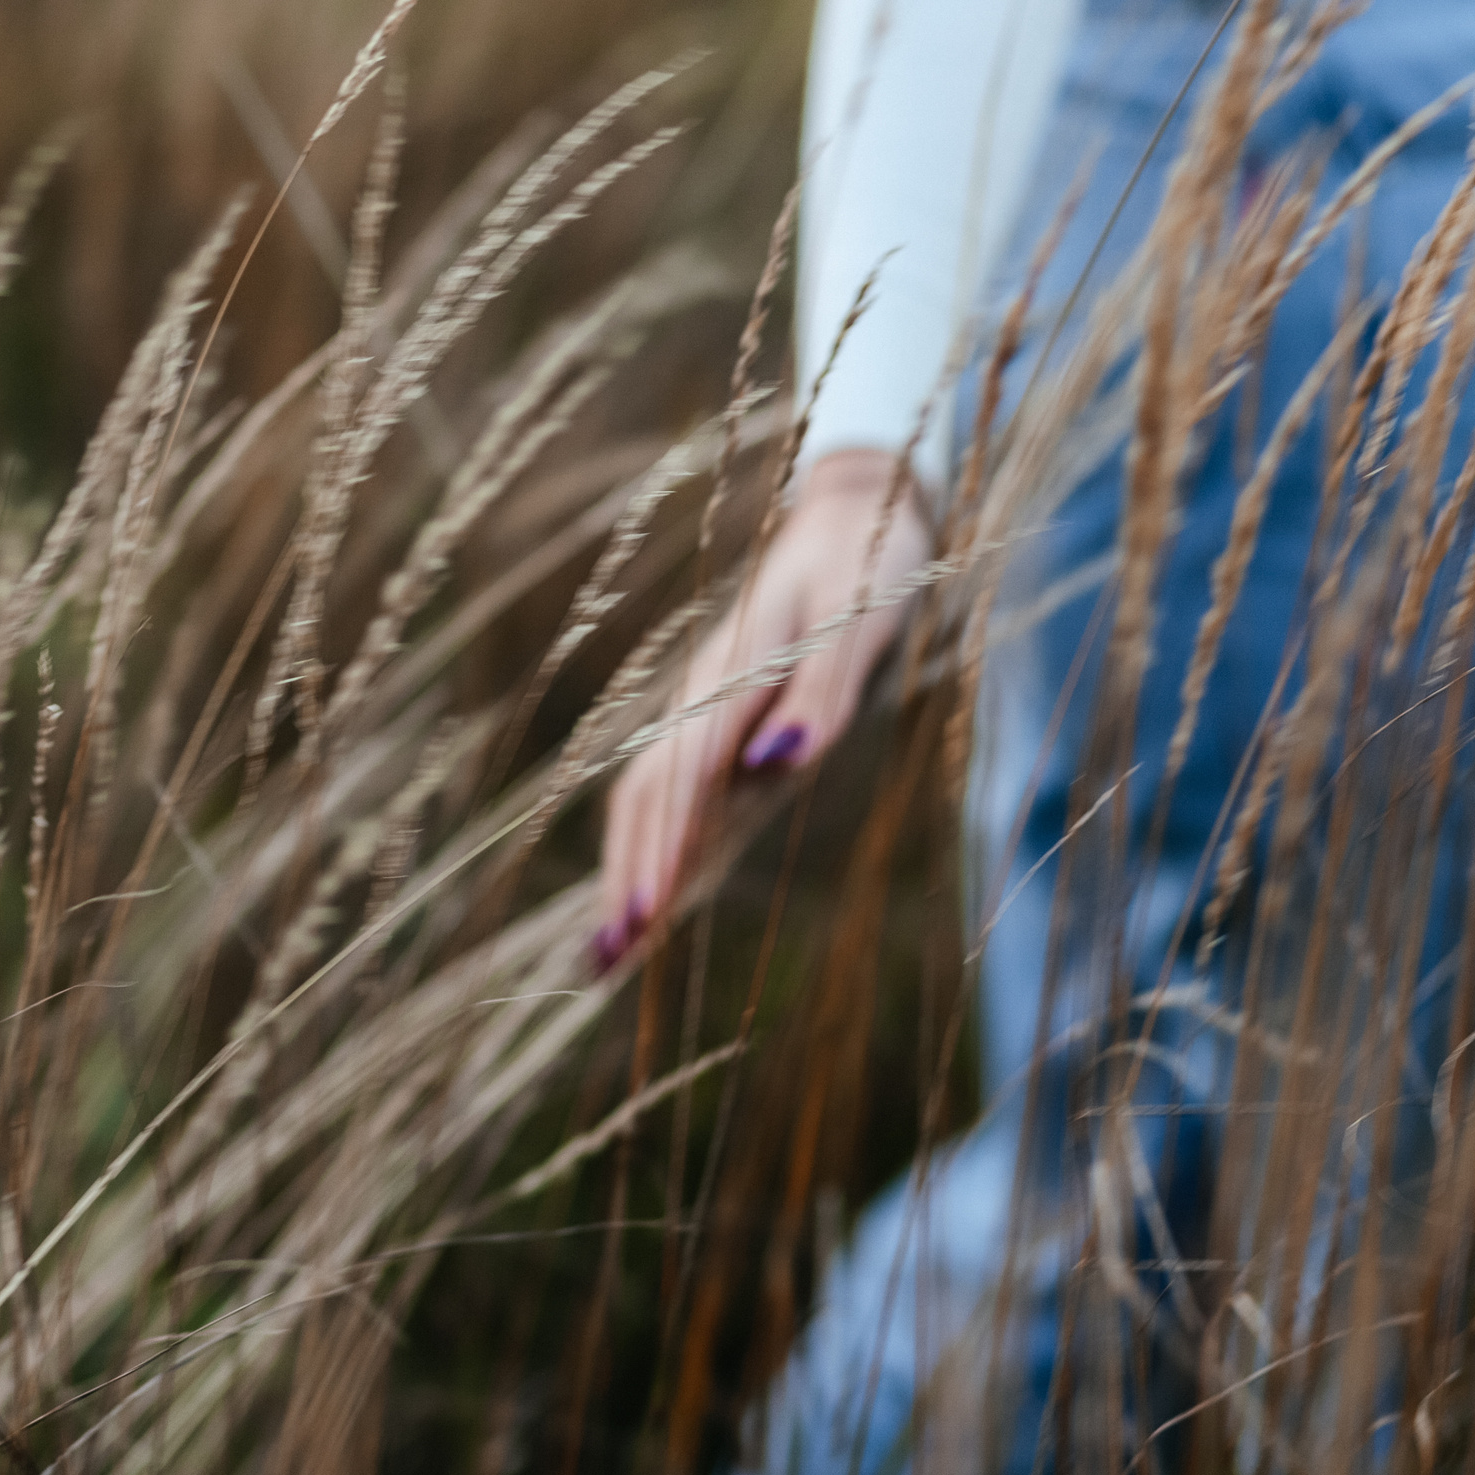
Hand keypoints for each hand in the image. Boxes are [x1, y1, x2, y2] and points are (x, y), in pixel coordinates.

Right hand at [594, 449, 933, 970]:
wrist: (855, 510)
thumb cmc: (868, 563)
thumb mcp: (862, 616)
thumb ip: (823, 691)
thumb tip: (777, 766)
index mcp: (734, 670)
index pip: (684, 772)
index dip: (661, 846)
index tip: (643, 917)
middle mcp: (707, 695)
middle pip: (647, 793)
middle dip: (628, 876)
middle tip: (606, 964)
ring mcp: (707, 708)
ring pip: (650, 794)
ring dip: (631, 869)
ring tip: (609, 953)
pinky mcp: (722, 721)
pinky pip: (677, 789)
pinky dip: (658, 845)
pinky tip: (656, 897)